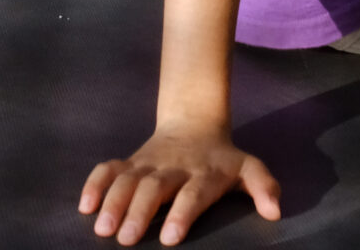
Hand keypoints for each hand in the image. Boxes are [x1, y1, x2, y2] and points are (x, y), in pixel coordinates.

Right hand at [80, 127, 280, 244]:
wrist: (194, 122)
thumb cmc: (222, 158)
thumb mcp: (249, 167)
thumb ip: (264, 186)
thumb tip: (275, 212)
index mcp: (203, 173)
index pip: (192, 193)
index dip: (181, 213)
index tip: (170, 238)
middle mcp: (173, 167)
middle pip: (154, 188)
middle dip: (139, 212)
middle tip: (126, 240)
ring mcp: (148, 162)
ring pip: (127, 179)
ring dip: (112, 202)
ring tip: (101, 229)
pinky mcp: (131, 160)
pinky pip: (109, 167)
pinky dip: (95, 183)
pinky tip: (84, 206)